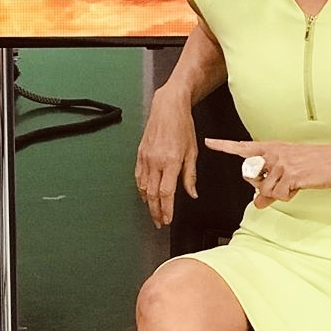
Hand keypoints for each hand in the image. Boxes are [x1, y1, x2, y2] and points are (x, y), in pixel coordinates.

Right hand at [135, 86, 198, 228]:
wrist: (167, 107)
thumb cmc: (182, 126)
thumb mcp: (192, 151)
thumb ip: (190, 175)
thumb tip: (192, 193)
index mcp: (170, 161)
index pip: (166, 192)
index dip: (166, 209)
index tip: (168, 220)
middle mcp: (155, 162)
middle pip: (152, 194)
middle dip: (155, 211)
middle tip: (160, 223)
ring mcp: (145, 159)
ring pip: (143, 188)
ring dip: (148, 204)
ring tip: (154, 213)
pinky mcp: (139, 155)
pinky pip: (138, 177)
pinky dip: (141, 190)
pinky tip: (145, 197)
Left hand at [205, 137, 330, 208]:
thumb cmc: (318, 163)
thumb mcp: (291, 174)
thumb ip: (271, 188)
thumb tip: (257, 203)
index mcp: (273, 147)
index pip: (244, 147)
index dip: (224, 146)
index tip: (209, 142)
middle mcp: (274, 153)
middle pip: (250, 177)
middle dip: (262, 186)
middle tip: (282, 182)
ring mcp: (281, 163)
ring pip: (264, 189)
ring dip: (278, 193)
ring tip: (294, 183)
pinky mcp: (290, 174)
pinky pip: (277, 194)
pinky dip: (287, 196)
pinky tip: (298, 186)